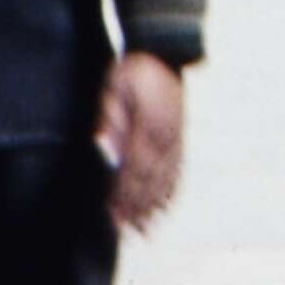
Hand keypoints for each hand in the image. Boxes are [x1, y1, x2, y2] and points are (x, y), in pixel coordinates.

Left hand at [95, 54, 185, 235]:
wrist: (165, 52)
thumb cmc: (134, 69)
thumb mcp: (114, 85)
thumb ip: (109, 116)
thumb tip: (102, 146)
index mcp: (149, 124)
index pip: (134, 168)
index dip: (123, 194)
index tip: (114, 216)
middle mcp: (166, 135)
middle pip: (150, 178)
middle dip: (137, 208)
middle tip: (126, 232)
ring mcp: (177, 137)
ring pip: (166, 178)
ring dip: (154, 205)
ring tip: (145, 230)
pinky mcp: (181, 136)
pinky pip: (178, 168)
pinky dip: (171, 190)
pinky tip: (165, 206)